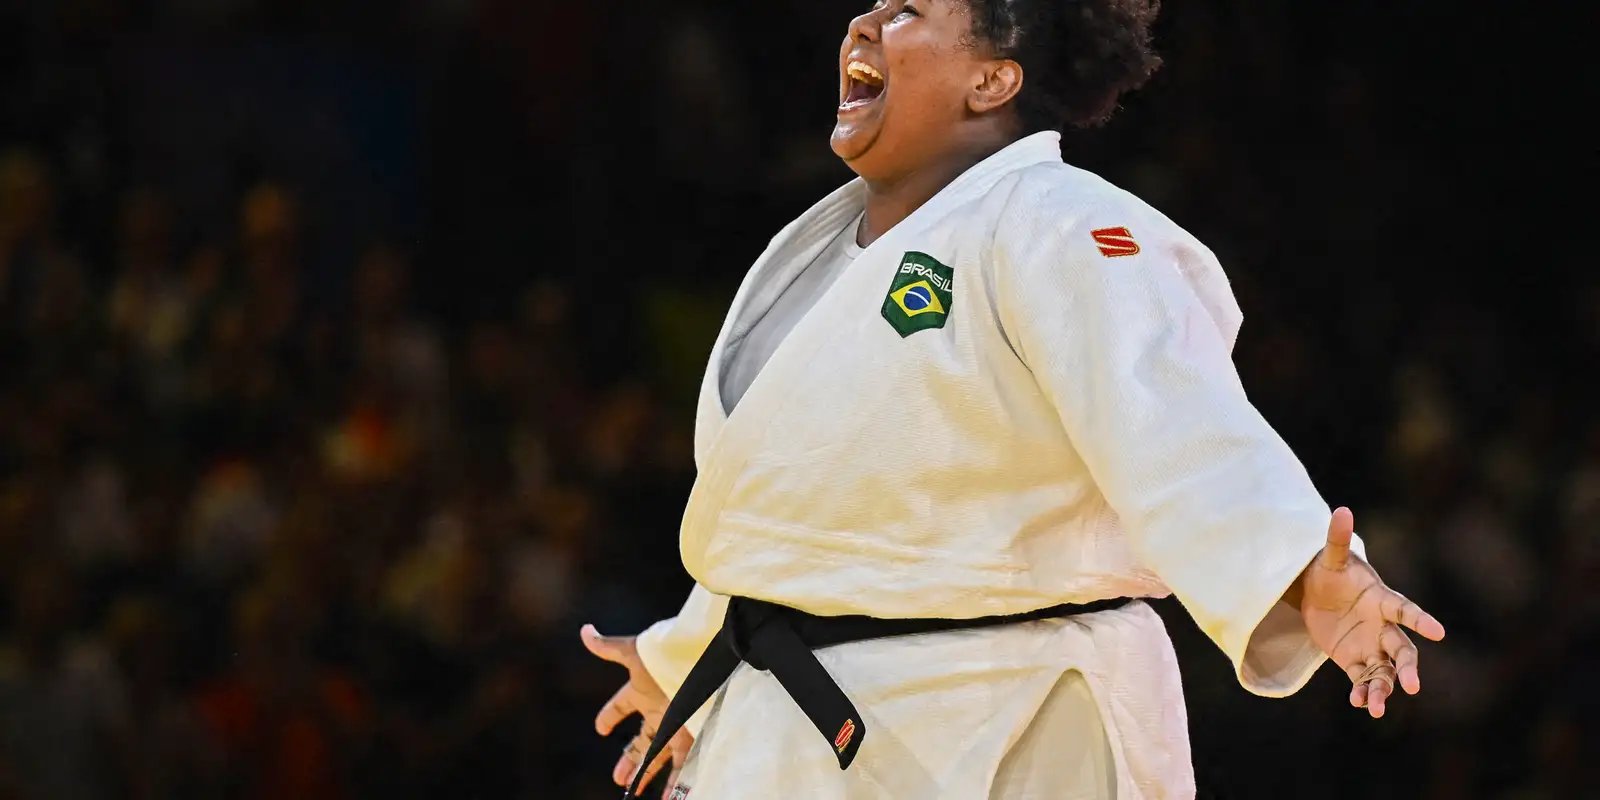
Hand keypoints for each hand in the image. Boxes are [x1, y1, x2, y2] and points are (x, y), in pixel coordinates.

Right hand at [580, 624, 693, 796]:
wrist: (699, 659)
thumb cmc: (664, 655)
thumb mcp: (632, 652)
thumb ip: (607, 646)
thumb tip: (584, 630)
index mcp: (641, 691)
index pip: (620, 706)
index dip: (610, 716)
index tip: (600, 727)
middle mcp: (658, 710)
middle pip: (640, 739)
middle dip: (629, 758)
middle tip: (618, 778)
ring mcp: (674, 724)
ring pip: (658, 756)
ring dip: (646, 774)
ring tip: (633, 791)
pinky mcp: (690, 735)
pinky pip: (682, 765)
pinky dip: (676, 784)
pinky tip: (671, 798)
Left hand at [1296, 507, 1446, 717]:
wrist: (1316, 594)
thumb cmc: (1330, 572)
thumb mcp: (1328, 558)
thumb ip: (1335, 539)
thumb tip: (1341, 510)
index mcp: (1381, 600)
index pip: (1404, 610)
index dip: (1420, 619)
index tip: (1439, 632)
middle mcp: (1382, 627)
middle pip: (1402, 649)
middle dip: (1409, 667)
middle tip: (1413, 686)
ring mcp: (1370, 646)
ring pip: (1385, 672)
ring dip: (1383, 689)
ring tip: (1375, 707)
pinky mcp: (1354, 661)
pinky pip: (1363, 679)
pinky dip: (1363, 692)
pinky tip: (1359, 704)